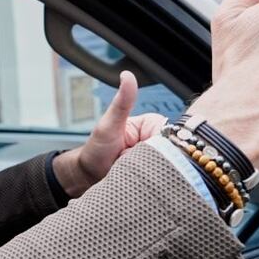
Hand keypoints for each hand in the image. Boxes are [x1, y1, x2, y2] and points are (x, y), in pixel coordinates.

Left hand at [52, 71, 166, 196]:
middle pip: (169, 154)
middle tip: (128, 161)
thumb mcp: (109, 124)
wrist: (89, 175)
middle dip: (149, 162)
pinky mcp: (156, 174)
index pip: (167, 136)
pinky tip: (138, 180)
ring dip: (148, 173)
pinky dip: (150, 182)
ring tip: (131, 170)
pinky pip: (163, 179)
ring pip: (167, 168)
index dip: (153, 147)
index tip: (136, 151)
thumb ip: (122, 102)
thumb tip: (127, 76)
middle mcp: (158, 139)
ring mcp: (158, 158)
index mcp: (152, 124)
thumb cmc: (96, 149)